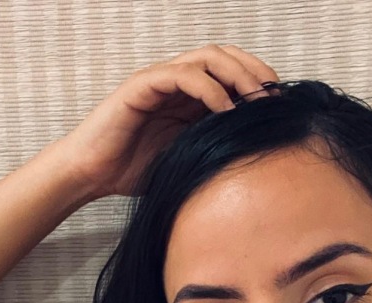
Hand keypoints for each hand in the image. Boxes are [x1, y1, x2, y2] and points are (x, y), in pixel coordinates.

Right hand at [58, 45, 279, 198]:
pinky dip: (209, 89)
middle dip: (256, 73)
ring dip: (238, 75)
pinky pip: (182, 75)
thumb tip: (250, 163)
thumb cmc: (131, 172)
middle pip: (226, 58)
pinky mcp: (142, 86)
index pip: (232, 75)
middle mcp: (176, 83)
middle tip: (276, 99)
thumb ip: (211, 153)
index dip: (259, 84)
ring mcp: (159, 81)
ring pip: (208, 58)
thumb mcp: (184, 163)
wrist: (90, 174)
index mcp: (187, 99)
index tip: (281, 108)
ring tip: (256, 101)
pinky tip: (225, 111)